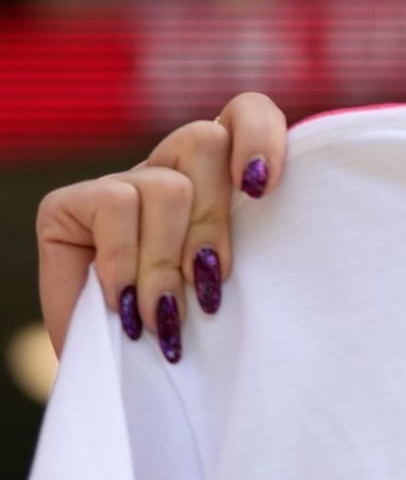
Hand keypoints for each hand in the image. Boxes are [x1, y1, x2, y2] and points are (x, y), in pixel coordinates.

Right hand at [35, 92, 287, 358]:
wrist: (117, 367)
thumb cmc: (190, 326)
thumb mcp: (228, 285)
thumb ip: (245, 250)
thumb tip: (263, 242)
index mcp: (221, 172)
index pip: (246, 112)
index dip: (260, 136)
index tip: (262, 188)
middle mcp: (170, 167)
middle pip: (205, 143)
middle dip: (211, 224)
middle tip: (207, 291)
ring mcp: (120, 182)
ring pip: (165, 184)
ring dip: (167, 257)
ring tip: (164, 312)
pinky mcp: (68, 203)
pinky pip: (113, 206)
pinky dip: (123, 260)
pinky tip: (123, 302)